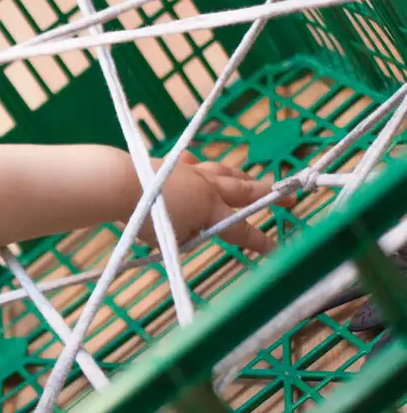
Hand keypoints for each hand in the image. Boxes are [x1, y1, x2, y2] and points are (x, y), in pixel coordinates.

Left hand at [135, 153, 295, 254]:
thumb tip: (188, 229)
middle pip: (245, 190)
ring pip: (224, 172)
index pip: (242, 230)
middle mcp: (208, 187)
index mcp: (212, 210)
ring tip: (250, 179)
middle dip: (269, 194)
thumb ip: (186, 236)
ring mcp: (191, 172)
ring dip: (240, 176)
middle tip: (290, 195)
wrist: (122, 183)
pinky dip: (197, 165)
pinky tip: (195, 163)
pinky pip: (191, 163)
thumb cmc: (147, 216)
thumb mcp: (172, 239)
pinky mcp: (172, 164)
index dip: (260, 241)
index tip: (277, 249)